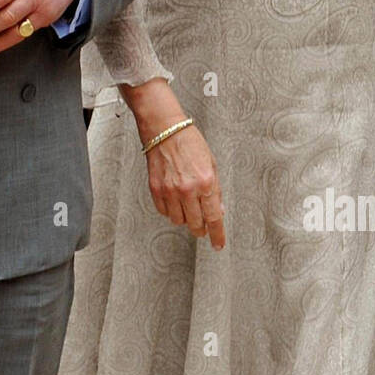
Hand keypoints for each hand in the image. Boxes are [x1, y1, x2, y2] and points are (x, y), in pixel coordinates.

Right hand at [144, 125, 224, 248]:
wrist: (164, 129)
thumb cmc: (190, 143)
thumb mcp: (211, 164)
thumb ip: (215, 190)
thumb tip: (218, 211)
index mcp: (206, 182)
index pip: (214, 217)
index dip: (217, 235)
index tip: (218, 245)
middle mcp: (187, 189)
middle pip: (195, 224)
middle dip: (201, 228)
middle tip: (202, 224)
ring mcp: (169, 191)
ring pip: (178, 220)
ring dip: (185, 217)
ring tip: (186, 204)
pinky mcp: (155, 189)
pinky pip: (164, 211)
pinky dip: (170, 210)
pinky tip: (174, 198)